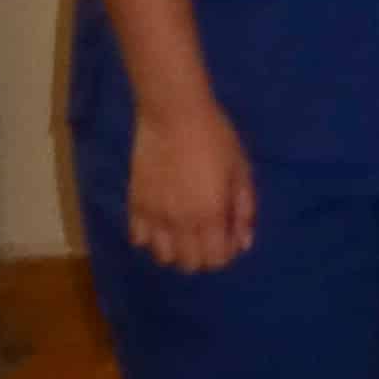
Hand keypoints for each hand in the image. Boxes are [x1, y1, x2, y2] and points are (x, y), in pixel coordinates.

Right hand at [127, 98, 255, 270]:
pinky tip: (162, 221)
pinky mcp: (134, 205)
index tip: (229, 235)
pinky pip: (138, 238)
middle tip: (210, 232)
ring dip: (176, 249)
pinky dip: (151, 237)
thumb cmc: (215, 137)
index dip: (226, 252)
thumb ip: (244, 209)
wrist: (172, 114)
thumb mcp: (241, 170)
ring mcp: (154, 216)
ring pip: (163, 257)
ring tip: (185, 229)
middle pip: (190, 264)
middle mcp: (180, 223)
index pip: (216, 260)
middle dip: (204, 255)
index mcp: (210, 215)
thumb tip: (243, 243)